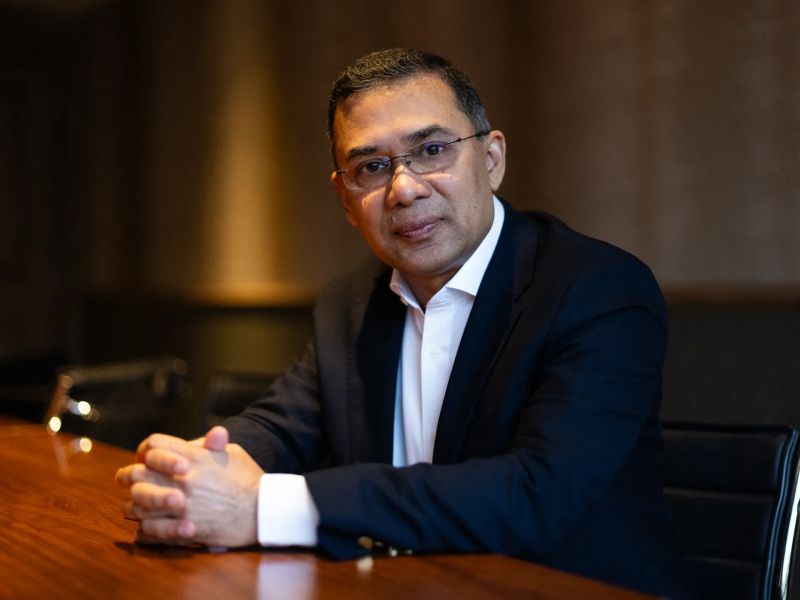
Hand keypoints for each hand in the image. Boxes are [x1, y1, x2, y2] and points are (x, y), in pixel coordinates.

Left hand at [116, 427, 263, 547]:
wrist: (262, 511)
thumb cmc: (248, 480)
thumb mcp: (233, 453)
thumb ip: (213, 444)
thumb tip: (210, 434)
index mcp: (194, 457)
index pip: (153, 444)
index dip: (145, 449)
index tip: (145, 457)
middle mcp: (183, 480)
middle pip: (137, 474)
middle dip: (128, 475)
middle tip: (128, 479)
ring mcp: (181, 506)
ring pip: (136, 505)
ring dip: (131, 504)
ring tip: (133, 505)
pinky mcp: (183, 529)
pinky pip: (148, 530)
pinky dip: (143, 529)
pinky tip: (144, 527)